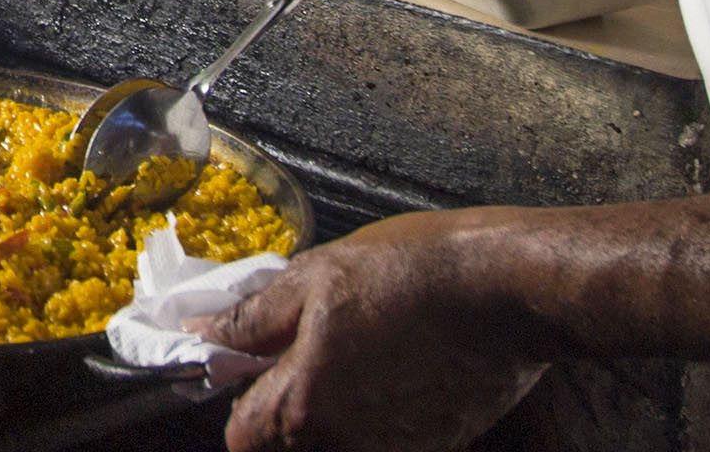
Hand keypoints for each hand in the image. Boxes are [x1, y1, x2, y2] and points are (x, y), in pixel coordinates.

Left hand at [192, 211, 546, 450]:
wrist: (506, 290)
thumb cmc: (408, 274)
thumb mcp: (313, 277)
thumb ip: (251, 319)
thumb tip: (204, 335)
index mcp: (304, 405)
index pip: (243, 437)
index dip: (242, 398)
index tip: (255, 364)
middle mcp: (346, 443)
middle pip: (290, 443)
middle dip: (288, 404)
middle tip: (309, 347)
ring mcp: (395, 449)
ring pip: (339, 442)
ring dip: (335, 409)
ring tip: (359, 350)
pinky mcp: (437, 446)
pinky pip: (384, 438)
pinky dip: (380, 412)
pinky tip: (399, 364)